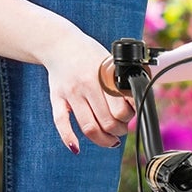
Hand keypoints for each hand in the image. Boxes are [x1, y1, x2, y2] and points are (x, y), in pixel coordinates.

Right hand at [46, 32, 134, 151]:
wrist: (59, 43)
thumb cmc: (89, 54)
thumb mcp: (109, 62)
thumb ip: (121, 81)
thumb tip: (135, 103)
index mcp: (102, 77)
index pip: (121, 109)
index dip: (129, 117)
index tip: (130, 115)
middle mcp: (86, 86)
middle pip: (107, 122)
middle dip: (118, 130)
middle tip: (121, 128)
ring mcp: (70, 94)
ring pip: (89, 127)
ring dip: (103, 140)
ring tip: (110, 139)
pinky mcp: (56, 99)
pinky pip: (61, 123)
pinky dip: (68, 139)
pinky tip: (76, 148)